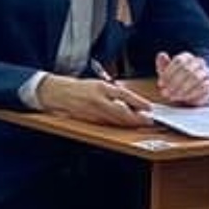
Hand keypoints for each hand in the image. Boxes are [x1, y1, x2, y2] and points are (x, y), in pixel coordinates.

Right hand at [35, 76, 153, 127]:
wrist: (59, 93)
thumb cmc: (80, 87)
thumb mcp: (100, 84)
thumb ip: (115, 92)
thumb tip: (133, 101)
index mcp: (101, 87)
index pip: (124, 95)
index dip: (139, 102)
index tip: (149, 108)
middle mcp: (98, 100)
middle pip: (122, 112)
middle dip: (137, 118)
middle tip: (149, 120)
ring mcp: (93, 112)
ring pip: (116, 120)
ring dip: (129, 123)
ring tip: (140, 123)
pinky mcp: (90, 120)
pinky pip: (108, 123)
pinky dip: (118, 124)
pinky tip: (124, 124)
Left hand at [154, 52, 208, 106]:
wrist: (197, 89)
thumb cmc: (178, 79)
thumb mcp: (168, 73)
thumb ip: (163, 64)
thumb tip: (161, 55)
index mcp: (187, 57)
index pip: (179, 61)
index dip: (168, 73)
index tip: (160, 84)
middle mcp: (199, 62)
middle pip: (187, 69)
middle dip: (174, 82)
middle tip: (165, 93)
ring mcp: (207, 72)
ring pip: (195, 78)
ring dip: (182, 89)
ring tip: (173, 96)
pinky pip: (203, 87)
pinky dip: (191, 94)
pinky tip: (183, 98)